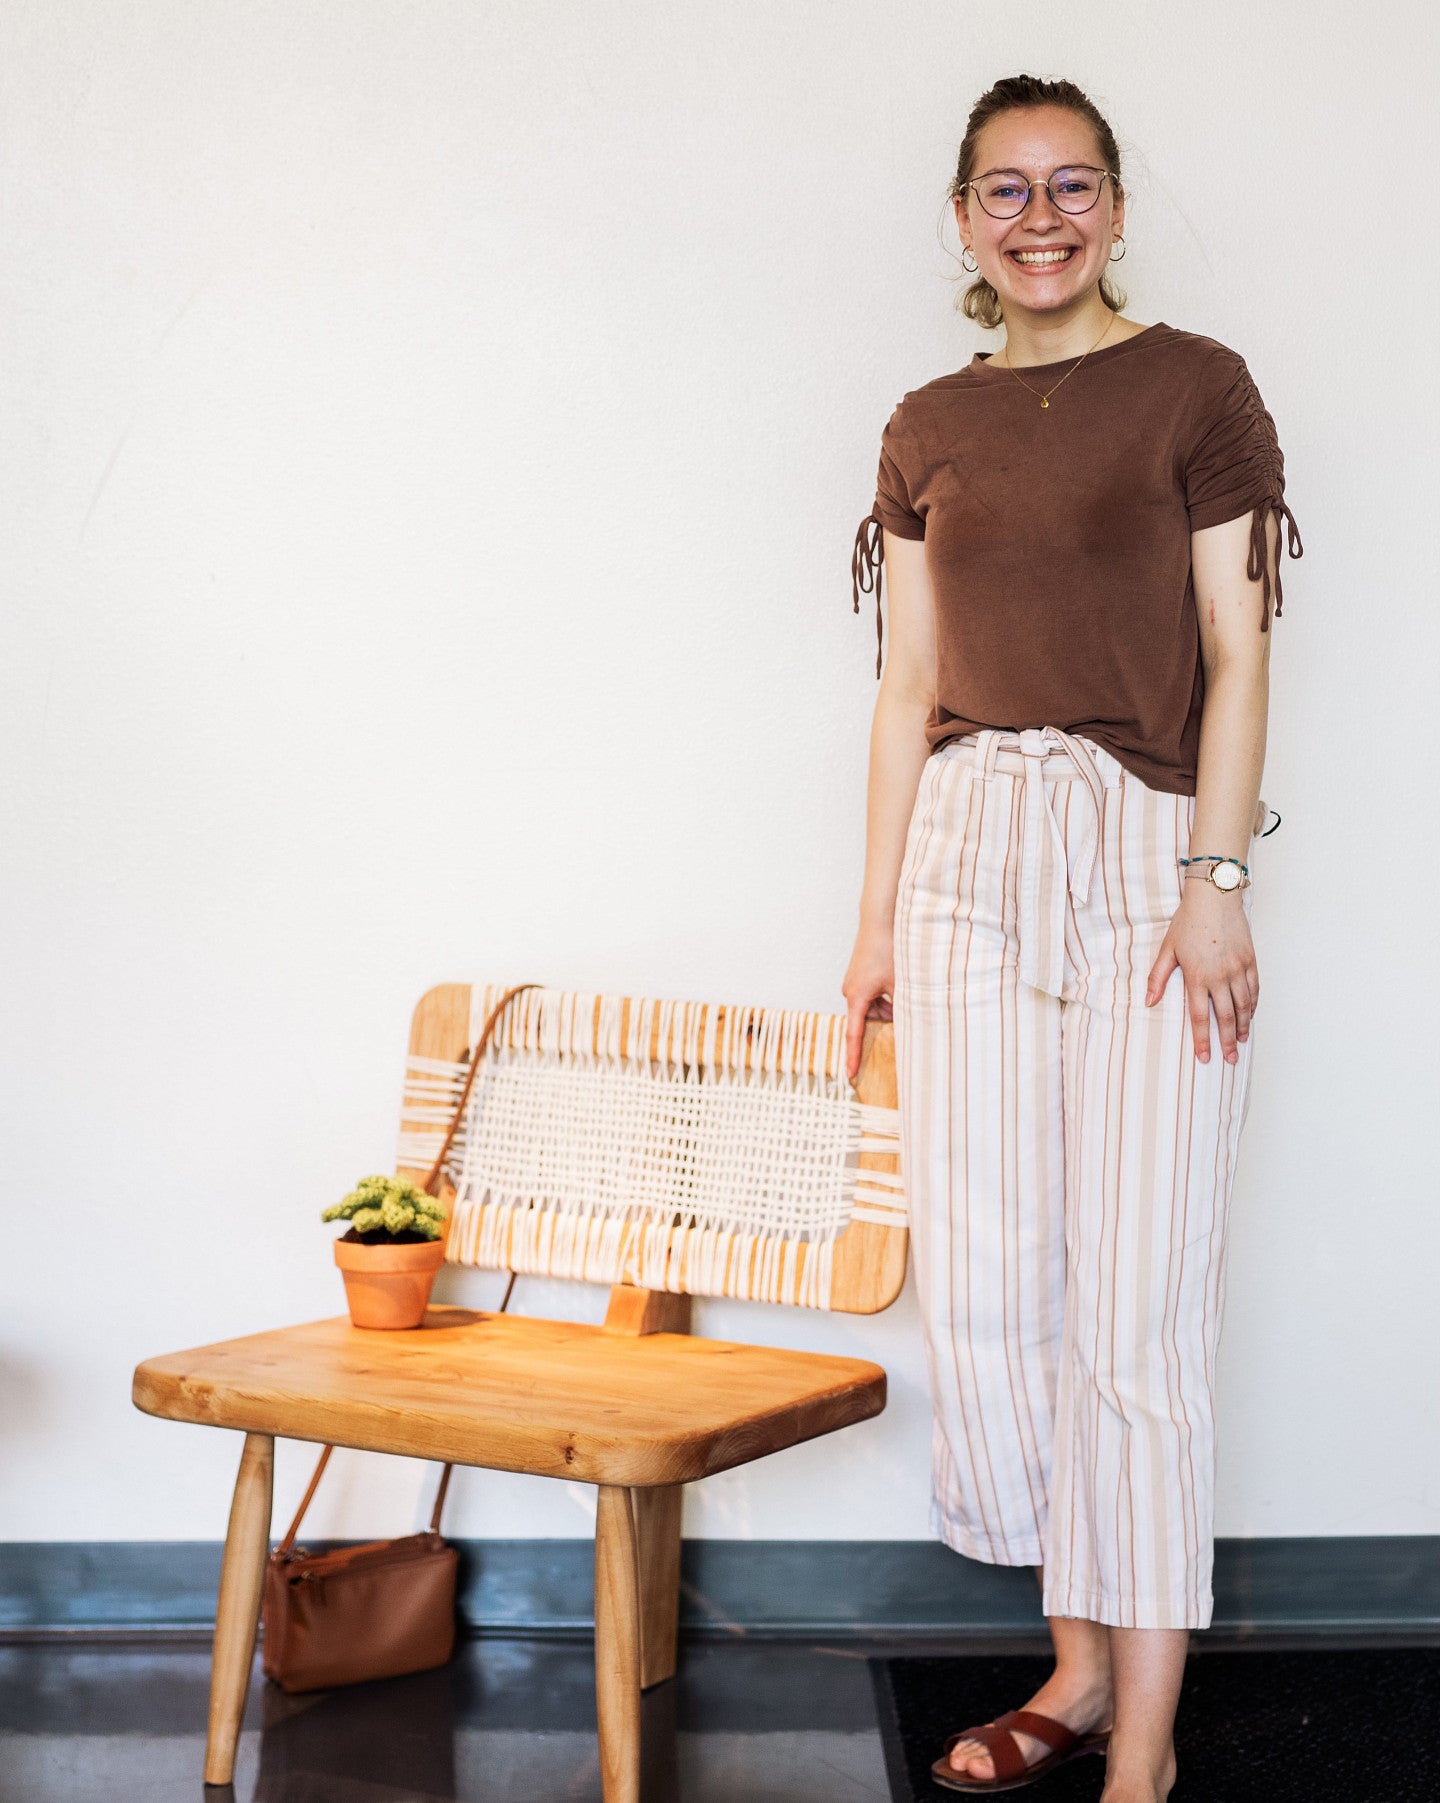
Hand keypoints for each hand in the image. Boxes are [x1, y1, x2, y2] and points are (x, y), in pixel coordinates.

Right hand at [842, 918, 894, 1083]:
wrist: (880, 919)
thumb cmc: (889, 949)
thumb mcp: (901, 983)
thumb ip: (904, 1007)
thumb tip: (913, 1026)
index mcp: (856, 997)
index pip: (854, 1034)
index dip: (853, 1056)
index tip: (850, 1074)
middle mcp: (850, 991)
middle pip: (871, 1017)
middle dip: (889, 1014)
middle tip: (904, 997)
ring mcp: (854, 982)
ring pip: (874, 1005)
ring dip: (889, 1001)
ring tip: (901, 982)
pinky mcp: (860, 974)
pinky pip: (873, 993)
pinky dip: (886, 992)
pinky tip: (896, 977)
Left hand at [1144, 882, 1257, 1063]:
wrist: (1214, 897)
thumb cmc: (1187, 922)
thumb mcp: (1167, 949)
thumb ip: (1158, 978)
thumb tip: (1148, 1002)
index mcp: (1197, 976)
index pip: (1199, 1016)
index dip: (1202, 1040)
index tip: (1205, 1058)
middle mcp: (1220, 976)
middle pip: (1225, 1017)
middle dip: (1227, 1042)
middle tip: (1229, 1060)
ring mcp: (1238, 969)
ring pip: (1243, 1006)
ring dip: (1242, 1027)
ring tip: (1240, 1042)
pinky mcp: (1250, 961)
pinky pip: (1254, 990)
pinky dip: (1253, 1006)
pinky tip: (1249, 1016)